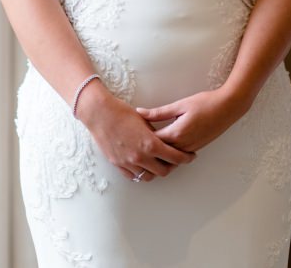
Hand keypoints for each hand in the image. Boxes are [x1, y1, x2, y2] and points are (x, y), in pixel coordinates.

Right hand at [77, 82, 194, 182]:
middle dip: (172, 166)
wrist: (101, 114)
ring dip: (156, 171)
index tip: (189, 156)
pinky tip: (144, 165)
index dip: (185, 158)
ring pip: (148, 176)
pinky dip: (141, 172)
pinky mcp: (117, 164)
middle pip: (164, 171)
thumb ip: (157, 134)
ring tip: (159, 163)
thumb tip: (165, 139)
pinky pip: (133, 176)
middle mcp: (140, 156)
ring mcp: (128, 162)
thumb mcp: (145, 121)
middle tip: (175, 160)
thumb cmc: (123, 113)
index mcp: (151, 144)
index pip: (175, 157)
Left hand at [135, 87, 251, 153]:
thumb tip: (140, 113)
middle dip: (147, 153)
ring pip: (170, 159)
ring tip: (145, 153)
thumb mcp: (180, 105)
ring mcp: (191, 148)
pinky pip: (179, 156)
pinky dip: (170, 155)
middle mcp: (183, 144)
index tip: (129, 137)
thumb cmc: (206, 102)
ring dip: (158, 157)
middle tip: (133, 150)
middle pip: (160, 155)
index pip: (152, 143)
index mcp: (177, 133)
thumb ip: (159, 112)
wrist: (229, 107)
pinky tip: (164, 149)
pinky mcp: (197, 147)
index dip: (140, 141)